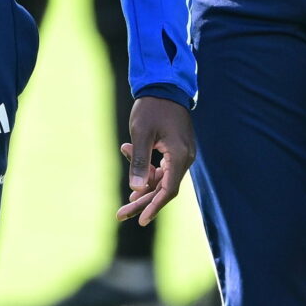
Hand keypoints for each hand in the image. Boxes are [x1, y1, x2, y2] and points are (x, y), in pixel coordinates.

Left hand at [119, 97, 196, 225]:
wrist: (165, 85)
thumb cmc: (152, 107)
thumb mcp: (141, 134)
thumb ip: (139, 162)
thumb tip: (135, 189)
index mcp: (180, 156)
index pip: (168, 189)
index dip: (154, 206)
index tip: (140, 220)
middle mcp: (185, 157)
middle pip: (163, 188)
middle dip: (142, 201)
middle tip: (120, 215)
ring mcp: (182, 153)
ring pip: (162, 178)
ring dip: (142, 185)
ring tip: (124, 198)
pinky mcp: (176, 148)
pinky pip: (163, 166)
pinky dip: (147, 168)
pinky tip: (127, 152)